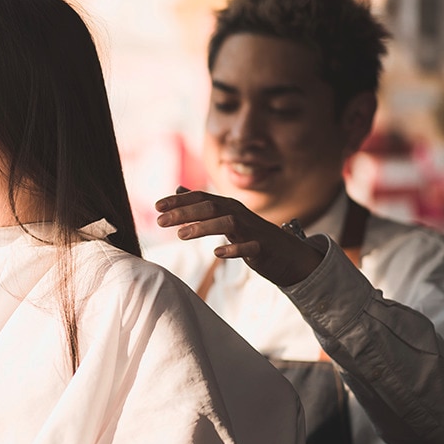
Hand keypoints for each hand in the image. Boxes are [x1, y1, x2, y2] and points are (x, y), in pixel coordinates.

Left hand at [155, 187, 323, 286]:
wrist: (287, 254)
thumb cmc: (251, 234)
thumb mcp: (226, 216)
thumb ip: (202, 203)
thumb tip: (179, 189)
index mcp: (227, 206)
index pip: (200, 198)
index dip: (179, 201)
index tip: (156, 207)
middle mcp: (238, 214)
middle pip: (210, 207)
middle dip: (184, 212)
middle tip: (160, 221)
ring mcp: (251, 230)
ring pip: (227, 224)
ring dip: (203, 227)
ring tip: (181, 235)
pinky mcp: (262, 248)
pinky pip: (248, 247)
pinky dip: (233, 249)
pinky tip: (218, 252)